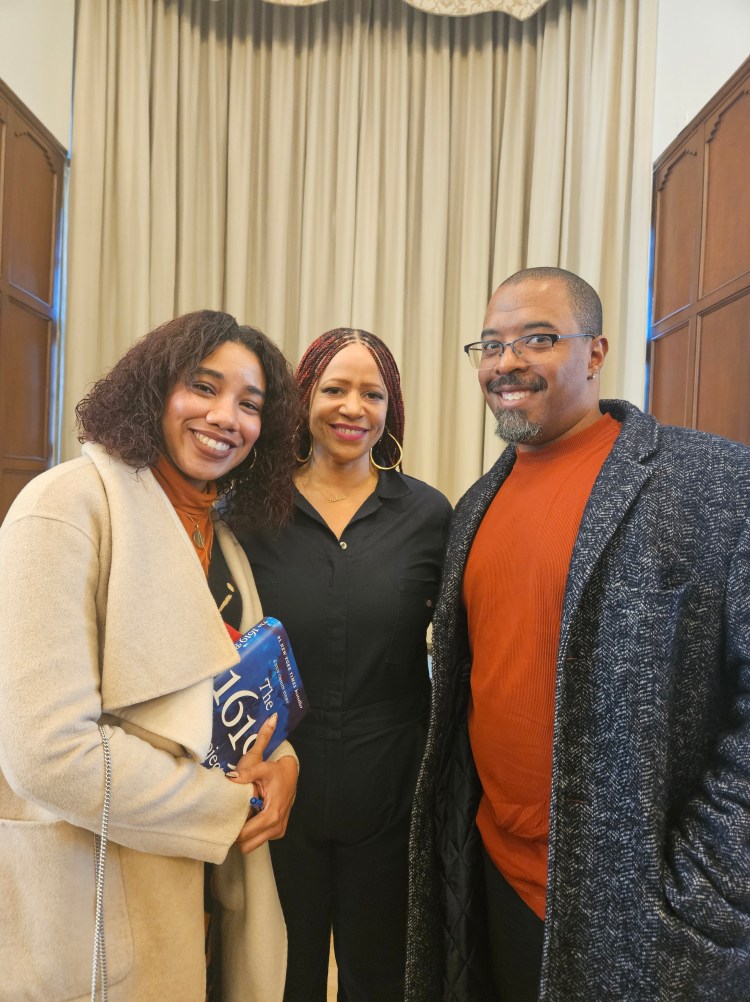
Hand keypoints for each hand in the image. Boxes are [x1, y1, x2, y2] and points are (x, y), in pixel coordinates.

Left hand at [227, 714, 298, 854]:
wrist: (292, 771)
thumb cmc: (274, 769)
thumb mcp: (260, 766)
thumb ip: (245, 772)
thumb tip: (229, 774)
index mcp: (271, 815)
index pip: (245, 836)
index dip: (232, 831)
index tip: (222, 822)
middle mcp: (276, 827)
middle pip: (247, 845)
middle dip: (237, 834)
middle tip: (230, 818)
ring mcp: (278, 830)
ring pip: (252, 844)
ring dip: (245, 834)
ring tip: (240, 816)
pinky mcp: (278, 830)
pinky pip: (260, 838)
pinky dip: (252, 832)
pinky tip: (249, 816)